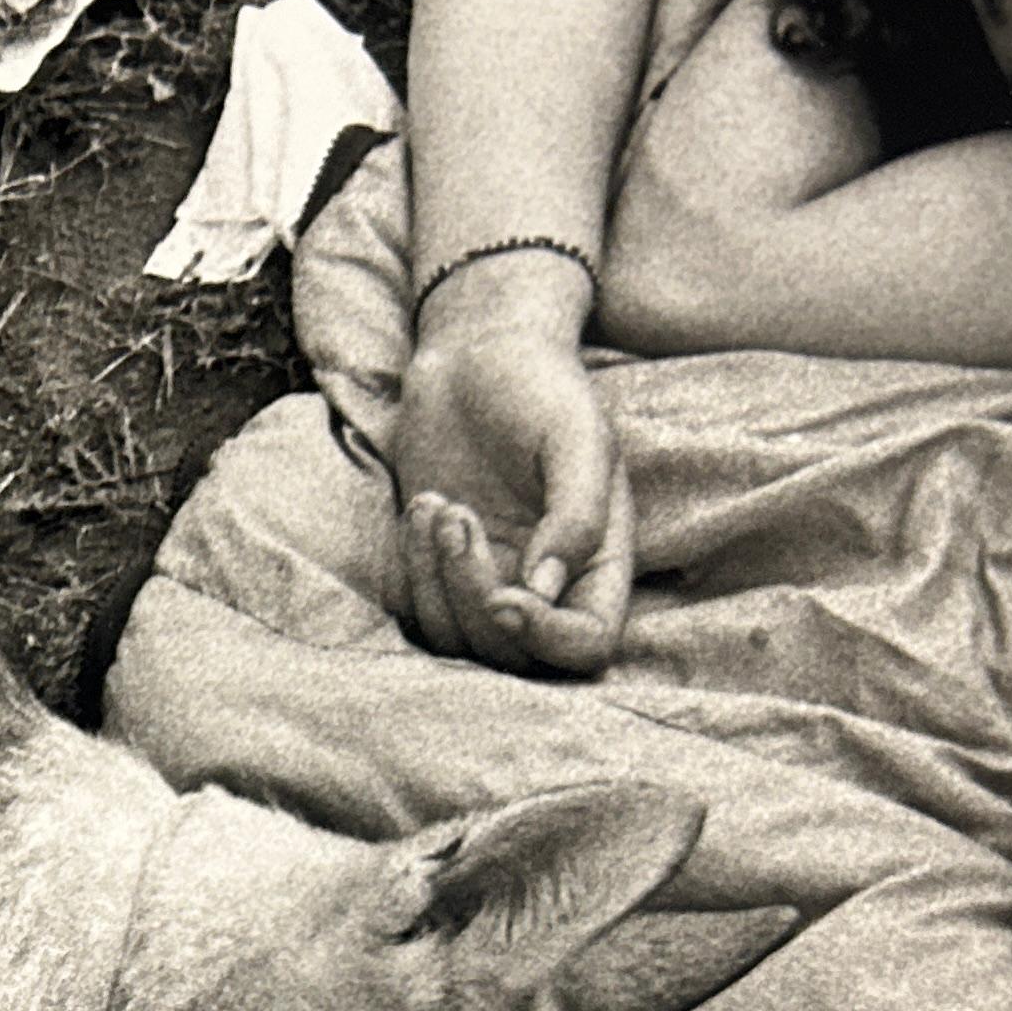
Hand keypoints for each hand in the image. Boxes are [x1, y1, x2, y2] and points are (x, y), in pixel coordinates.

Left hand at [388, 317, 635, 675]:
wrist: (477, 356)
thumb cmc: (540, 386)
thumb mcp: (576, 437)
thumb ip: (576, 514)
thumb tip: (546, 590)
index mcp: (599, 563)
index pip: (587, 644)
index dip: (547, 639)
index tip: (504, 597)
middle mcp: (549, 587)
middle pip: (514, 654)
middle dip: (473, 597)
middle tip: (457, 517)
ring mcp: (493, 582)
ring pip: (460, 642)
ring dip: (437, 581)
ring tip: (438, 505)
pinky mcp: (442, 571)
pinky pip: (421, 612)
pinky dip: (412, 568)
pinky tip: (422, 505)